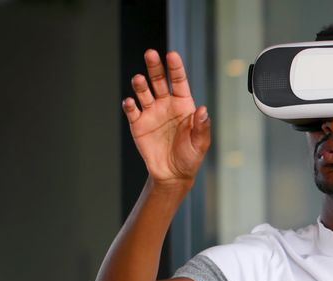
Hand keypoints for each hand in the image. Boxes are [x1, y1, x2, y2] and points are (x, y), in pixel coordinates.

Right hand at [122, 50, 210, 188]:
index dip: (176, 68)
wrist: (172, 174)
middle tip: (150, 53)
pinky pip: (132, 110)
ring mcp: (151, 112)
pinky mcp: (138, 123)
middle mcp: (166, 104)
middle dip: (154, 67)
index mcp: (183, 105)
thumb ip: (201, 126)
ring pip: (143, 92)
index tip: (172, 54)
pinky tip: (130, 102)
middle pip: (159, 80)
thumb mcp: (200, 143)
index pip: (179, 82)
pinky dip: (130, 105)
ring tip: (139, 79)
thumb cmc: (190, 157)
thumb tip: (203, 110)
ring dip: (140, 84)